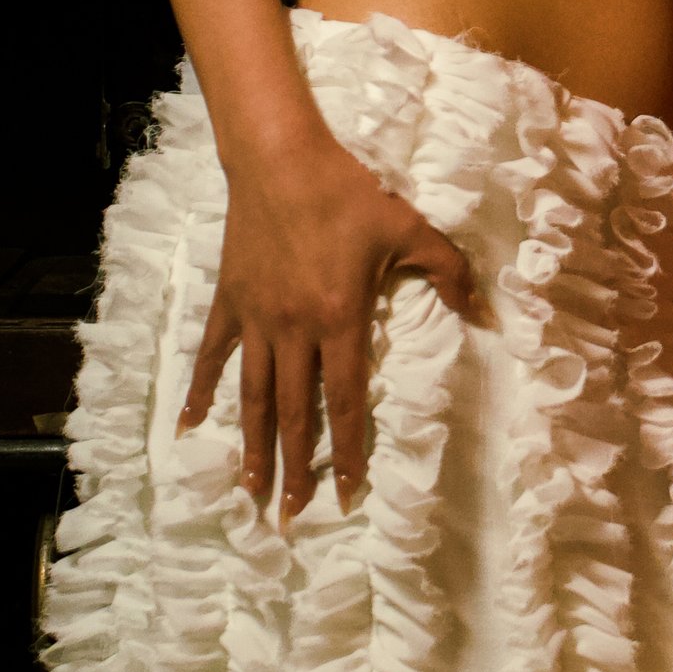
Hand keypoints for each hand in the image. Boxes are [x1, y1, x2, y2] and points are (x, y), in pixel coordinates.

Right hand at [181, 126, 482, 519]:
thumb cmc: (348, 192)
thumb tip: (485, 313)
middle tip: (293, 514)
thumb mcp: (409, 227)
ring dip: (251, 444)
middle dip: (296, 466)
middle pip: (294, 412)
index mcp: (339, 319)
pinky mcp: (230, 301)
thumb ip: (449, 271)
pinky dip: (200, 391)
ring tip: (249, 488)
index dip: (348, 449)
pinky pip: (213, 355)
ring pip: (252, 395)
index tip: (348, 492)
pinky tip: (187, 425)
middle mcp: (294, 329)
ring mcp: (257, 318)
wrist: (280, 157)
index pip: (346, 400)